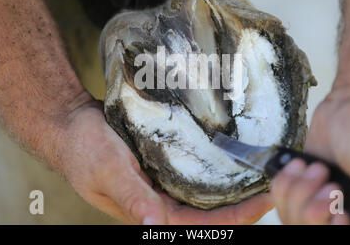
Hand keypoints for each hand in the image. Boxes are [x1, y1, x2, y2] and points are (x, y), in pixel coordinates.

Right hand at [59, 99, 272, 223]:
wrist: (72, 124)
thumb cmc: (84, 149)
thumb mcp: (108, 171)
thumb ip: (132, 197)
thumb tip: (154, 226)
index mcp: (149, 213)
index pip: (202, 224)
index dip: (238, 215)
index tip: (267, 198)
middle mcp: (161, 202)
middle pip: (212, 212)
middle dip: (245, 203)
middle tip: (277, 182)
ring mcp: (164, 184)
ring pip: (207, 194)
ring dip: (235, 186)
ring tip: (264, 171)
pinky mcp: (164, 166)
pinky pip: (197, 172)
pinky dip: (218, 169)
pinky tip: (235, 158)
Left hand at [271, 88, 349, 223]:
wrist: (348, 105)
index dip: (338, 228)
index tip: (339, 214)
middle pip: (317, 231)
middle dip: (316, 208)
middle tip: (330, 184)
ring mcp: (327, 208)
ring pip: (296, 220)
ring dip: (300, 191)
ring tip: (318, 168)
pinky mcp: (306, 195)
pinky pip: (282, 203)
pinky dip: (285, 184)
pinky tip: (300, 165)